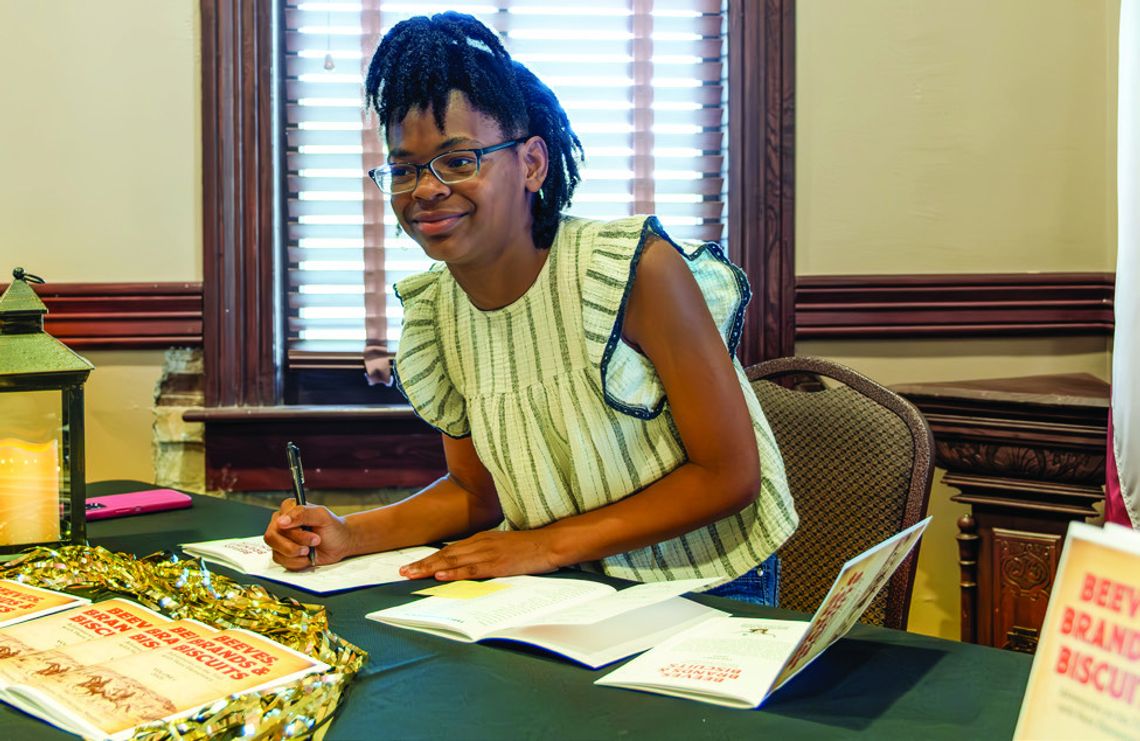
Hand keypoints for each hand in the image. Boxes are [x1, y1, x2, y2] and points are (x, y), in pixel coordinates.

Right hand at [263, 499, 352, 570]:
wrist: (340, 544)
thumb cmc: (332, 527)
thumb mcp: (322, 516)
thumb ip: (302, 514)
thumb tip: (282, 520)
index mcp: (288, 509)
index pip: (278, 521)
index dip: (292, 530)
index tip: (307, 530)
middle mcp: (280, 523)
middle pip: (272, 537)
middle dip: (295, 544)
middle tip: (314, 541)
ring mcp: (280, 539)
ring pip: (276, 551)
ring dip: (296, 554)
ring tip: (310, 550)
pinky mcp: (283, 554)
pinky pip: (281, 561)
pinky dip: (297, 562)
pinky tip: (307, 557)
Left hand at [399, 530, 559, 580]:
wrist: (549, 543)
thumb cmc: (528, 547)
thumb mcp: (502, 547)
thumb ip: (485, 554)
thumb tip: (470, 565)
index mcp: (480, 539)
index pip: (448, 550)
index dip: (429, 558)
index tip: (412, 566)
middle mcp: (479, 543)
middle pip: (445, 554)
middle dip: (422, 564)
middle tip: (402, 572)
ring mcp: (487, 553)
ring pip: (452, 561)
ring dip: (430, 568)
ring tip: (412, 575)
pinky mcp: (496, 564)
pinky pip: (470, 570)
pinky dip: (453, 573)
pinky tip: (440, 576)